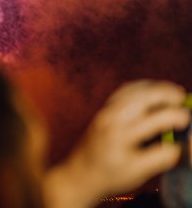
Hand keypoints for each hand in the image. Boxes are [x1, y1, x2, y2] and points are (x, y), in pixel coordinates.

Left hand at [44, 80, 189, 207]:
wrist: (81, 174)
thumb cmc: (110, 175)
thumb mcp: (138, 172)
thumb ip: (161, 158)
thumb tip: (181, 146)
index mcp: (121, 134)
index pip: (154, 119)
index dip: (175, 117)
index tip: (187, 119)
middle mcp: (112, 118)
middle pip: (143, 96)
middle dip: (166, 94)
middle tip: (184, 99)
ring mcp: (106, 111)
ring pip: (133, 90)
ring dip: (155, 88)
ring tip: (175, 92)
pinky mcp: (104, 109)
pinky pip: (124, 91)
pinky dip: (141, 87)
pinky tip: (153, 91)